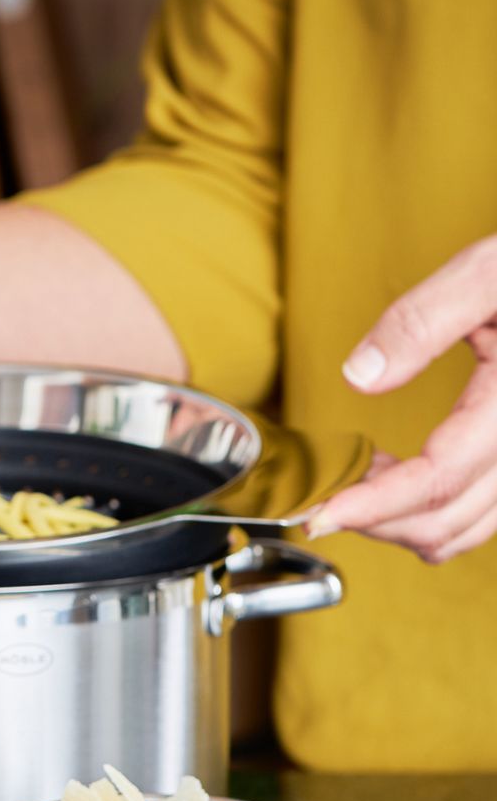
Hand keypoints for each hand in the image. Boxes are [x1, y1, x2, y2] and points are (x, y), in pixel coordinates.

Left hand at [307, 235, 496, 562]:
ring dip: (402, 523)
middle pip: (447, 520)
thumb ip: (423, 320)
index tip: (320, 513)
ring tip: (354, 484)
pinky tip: (396, 476)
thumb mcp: (490, 272)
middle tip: (322, 497)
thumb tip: (360, 375)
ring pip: (465, 528)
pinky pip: (484, 512)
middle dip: (376, 522)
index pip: (439, 480)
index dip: (374, 506)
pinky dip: (433, 512)